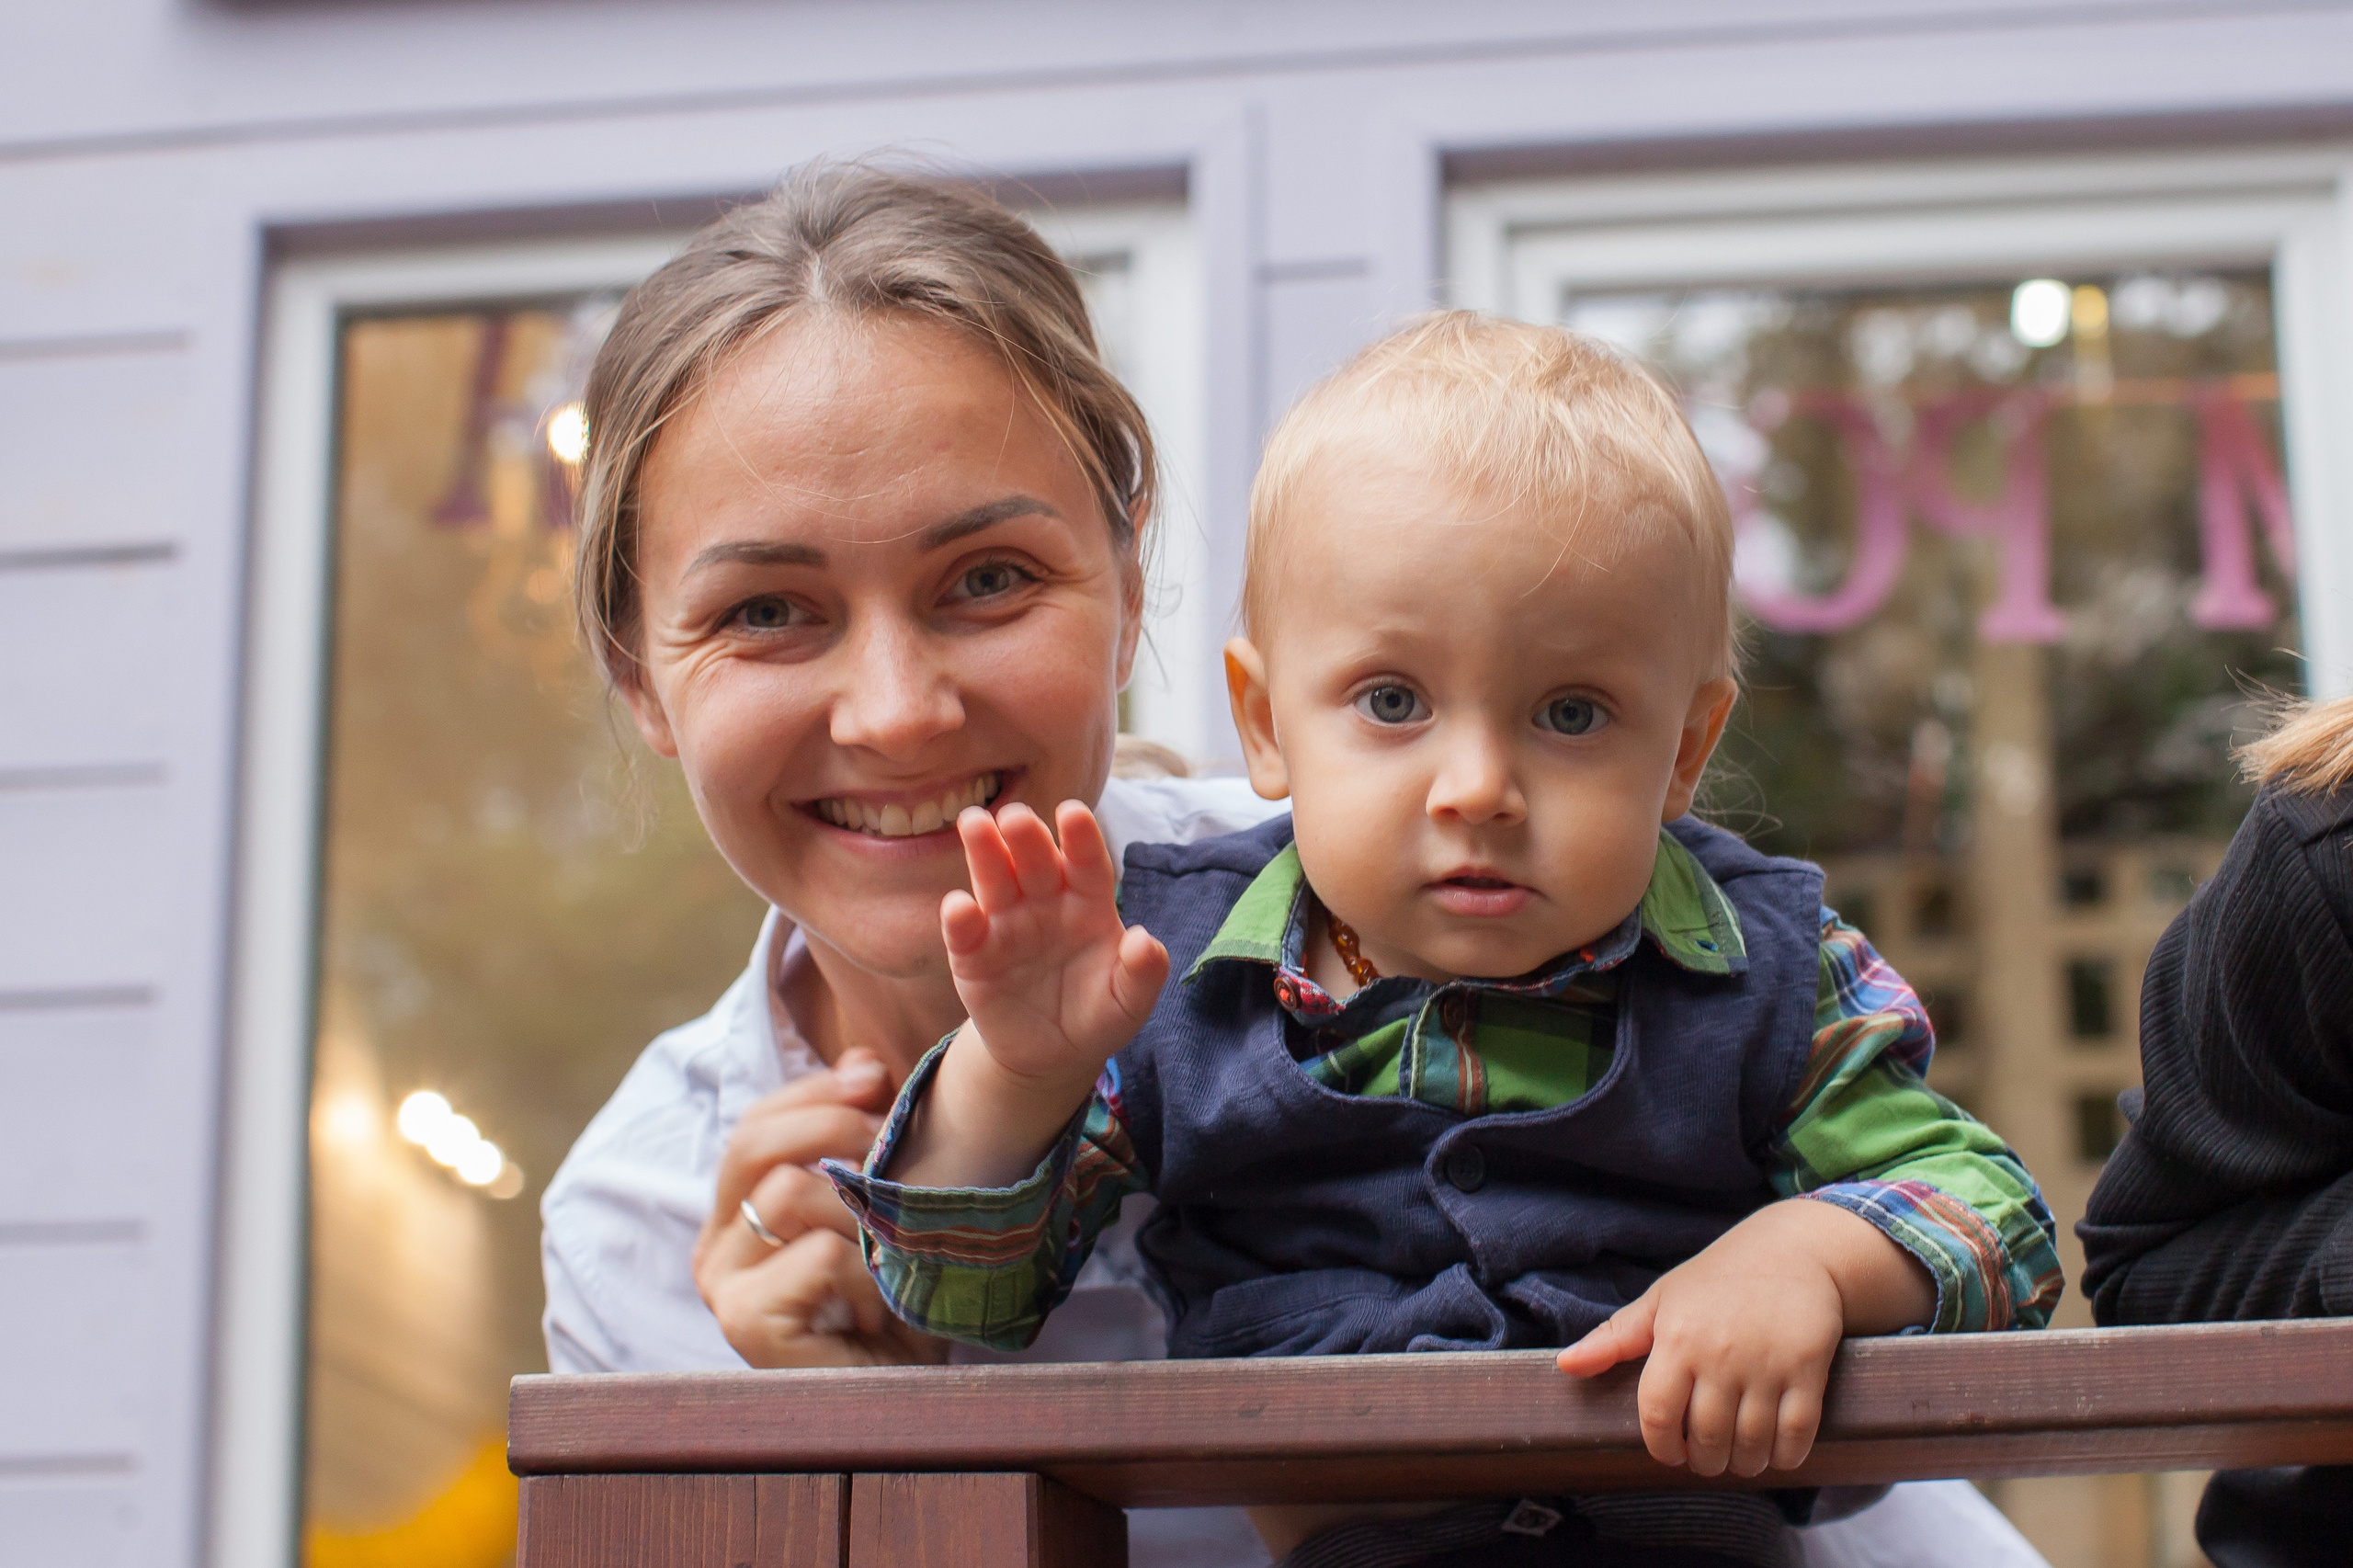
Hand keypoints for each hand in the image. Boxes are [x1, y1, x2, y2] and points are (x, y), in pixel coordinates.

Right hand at [692, 1048, 947, 1368]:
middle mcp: (715, 1249)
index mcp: (736, 1214)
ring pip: (790, 1193)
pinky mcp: (748, 1326)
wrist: (913, 1397)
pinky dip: (868, 1269)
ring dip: (863, 1212)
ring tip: (892, 1253)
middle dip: (834, 1126)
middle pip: (754, 1144)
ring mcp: (725, 1290)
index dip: (813, 1090)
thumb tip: (864, 1058)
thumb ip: (861, 1132)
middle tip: (892, 1147)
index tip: (875, 1076)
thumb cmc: (897, 1298)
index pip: (756, 1122)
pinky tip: (884, 1302)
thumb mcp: (882, 1200)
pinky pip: (818, 1254)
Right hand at [941, 800, 1168, 1090]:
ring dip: (984, 852)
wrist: (1053, 1056)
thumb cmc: (1097, 1015)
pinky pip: (965, 932)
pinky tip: (960, 906)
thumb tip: (1146, 941)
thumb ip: (1144, 972)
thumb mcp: (1128, 1001)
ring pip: (994, 880)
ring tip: (974, 824)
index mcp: (1087, 904)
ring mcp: (1006, 925)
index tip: (1072, 813)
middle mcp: (1044, 903)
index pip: (1087, 864)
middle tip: (1014, 816)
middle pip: (1035, 861)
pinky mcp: (973, 955)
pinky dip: (959, 917)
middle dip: (1025, 836)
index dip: (1081, 839)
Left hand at [1554, 1202, 1929, 1476]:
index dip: (1662, 1447)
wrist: (1792, 1250)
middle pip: (1706, 1438)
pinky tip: (1775, 1451)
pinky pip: (1796, 1433)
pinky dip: (1785, 1455)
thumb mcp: (1660, 1299)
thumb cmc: (1717, 1280)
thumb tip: (1565, 1367)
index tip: (1671, 1453)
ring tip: (1740, 1457)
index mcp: (1676, 1338)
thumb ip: (1614, 1338)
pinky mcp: (1807, 1367)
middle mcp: (1718, 1354)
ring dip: (1744, 1464)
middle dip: (1705, 1461)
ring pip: (1750, 1443)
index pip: (1657, 1415)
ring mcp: (1765, 1363)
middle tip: (1708, 1457)